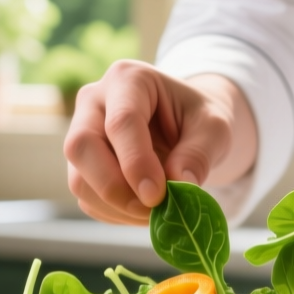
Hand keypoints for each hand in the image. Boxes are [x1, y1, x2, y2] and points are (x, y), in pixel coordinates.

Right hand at [62, 60, 256, 224]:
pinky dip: (116, 215)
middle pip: (81, 147)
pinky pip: (88, 199)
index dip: (136, 162)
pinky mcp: (82, 167)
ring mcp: (82, 135)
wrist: (186, 126)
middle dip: (114, 187)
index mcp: (128, 79)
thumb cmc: (198, 118)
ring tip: (157, 213)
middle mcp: (94, 102)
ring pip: (79, 179)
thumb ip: (199, 154)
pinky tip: (144, 211)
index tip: (158, 196)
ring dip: (117, 207)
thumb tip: (179, 186)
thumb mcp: (214, 128)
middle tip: (152, 209)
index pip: (121, 122)